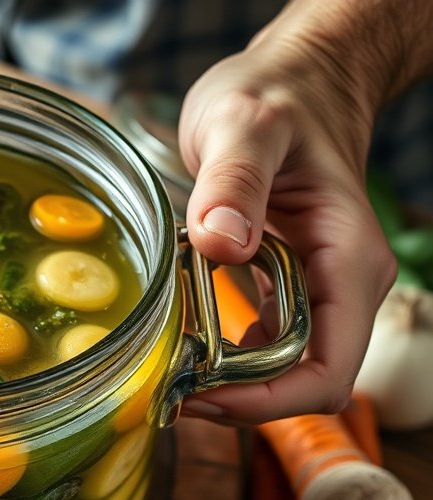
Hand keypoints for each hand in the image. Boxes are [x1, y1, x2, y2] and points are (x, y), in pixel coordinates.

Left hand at [177, 3, 397, 423]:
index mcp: (348, 261)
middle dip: (240, 400)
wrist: (293, 82)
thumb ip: (233, 180)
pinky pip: (264, 345)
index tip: (200, 395)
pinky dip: (225, 356)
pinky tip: (183, 343)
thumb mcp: (244, 126)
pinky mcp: (289, 286)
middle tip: (169, 389)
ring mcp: (318, 290)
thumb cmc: (277, 97)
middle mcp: (342, 287)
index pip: (326, 371)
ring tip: (168, 373)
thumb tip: (223, 243)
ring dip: (230, 384)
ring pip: (284, 372)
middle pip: (305, 384)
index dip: (266, 400)